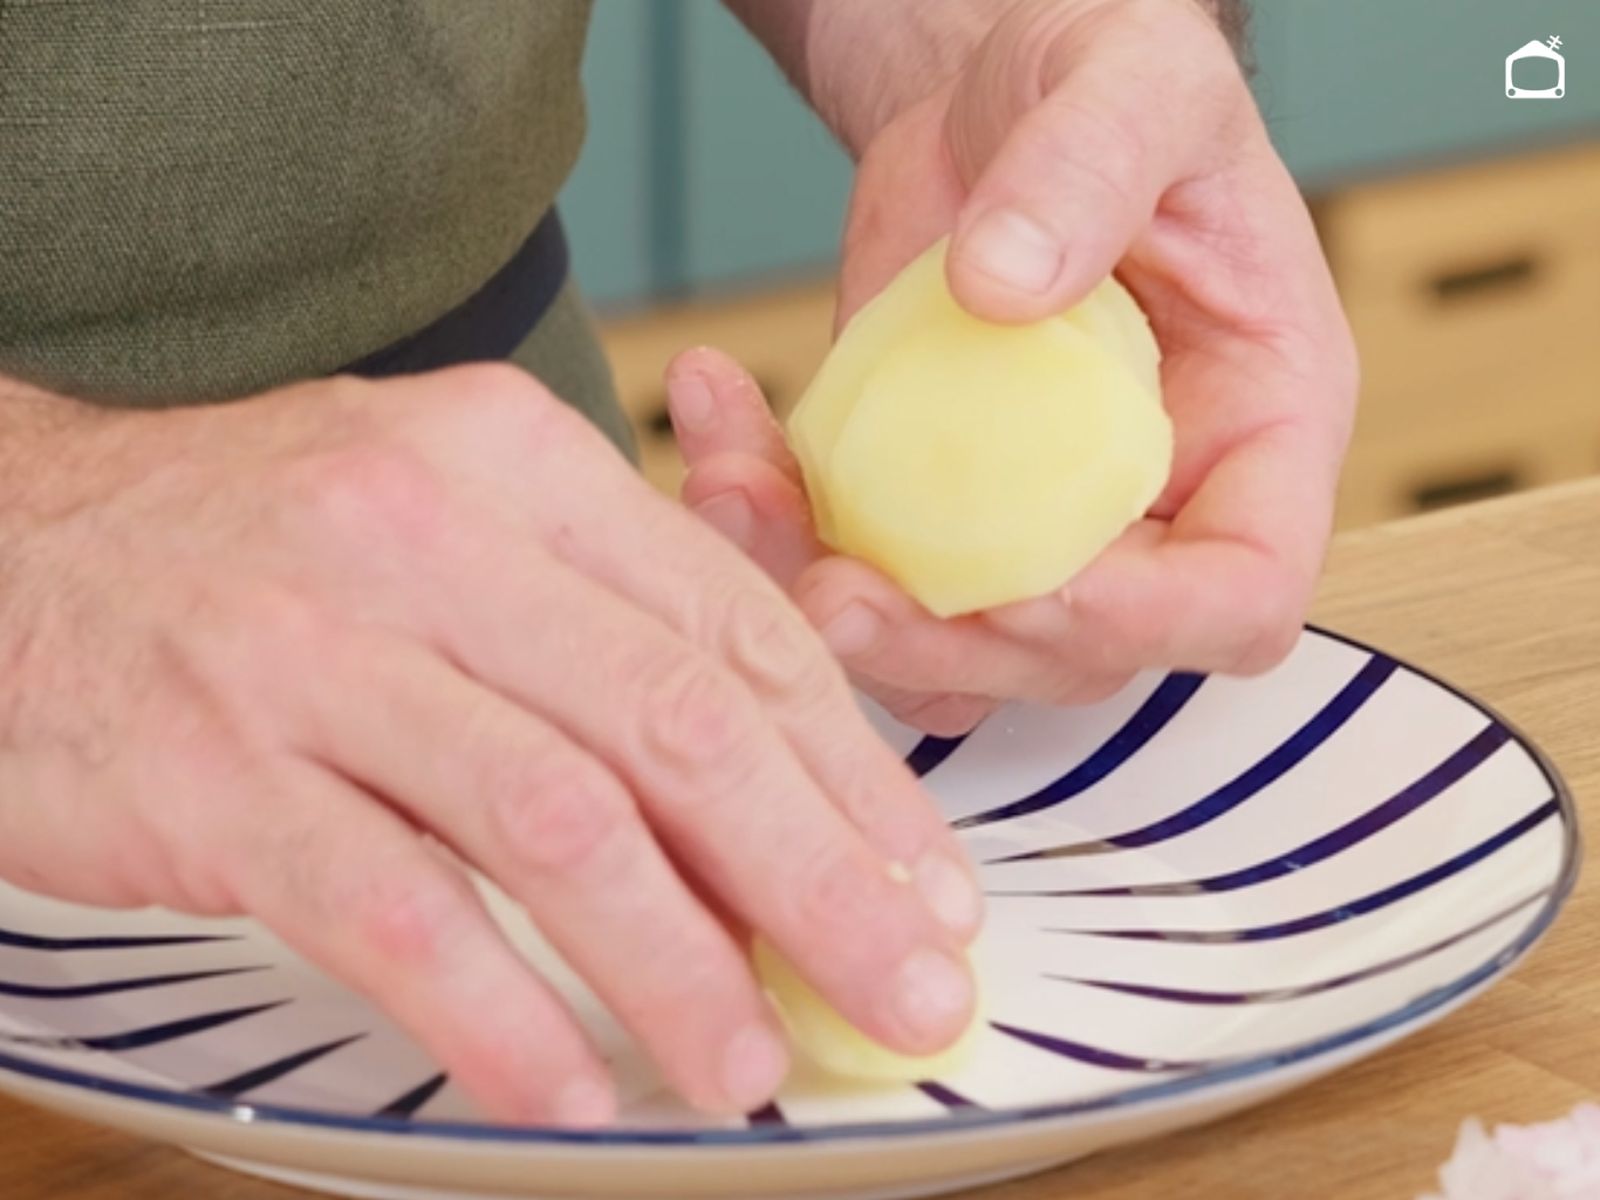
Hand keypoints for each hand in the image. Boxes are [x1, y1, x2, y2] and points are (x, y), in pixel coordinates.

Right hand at [0, 366, 979, 1123]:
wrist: (19, 536)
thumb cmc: (274, 547)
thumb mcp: (456, 517)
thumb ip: (611, 619)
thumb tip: (782, 785)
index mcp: (519, 463)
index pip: (734, 629)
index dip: (852, 773)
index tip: (926, 883)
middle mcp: (429, 535)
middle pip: (677, 725)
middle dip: (818, 879)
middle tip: (907, 990)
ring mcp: (316, 651)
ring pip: (554, 822)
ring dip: (676, 963)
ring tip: (751, 1067)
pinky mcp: (215, 770)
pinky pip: (388, 910)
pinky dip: (495, 1014)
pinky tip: (570, 1093)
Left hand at [674, 0, 1356, 733]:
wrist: (991, 101)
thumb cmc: (1103, 83)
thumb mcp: (1131, 80)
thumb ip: (1088, 166)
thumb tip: (1004, 286)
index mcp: (1254, 425)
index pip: (1242, 592)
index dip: (1148, 620)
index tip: (1032, 584)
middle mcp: (1150, 505)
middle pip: (1077, 655)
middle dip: (953, 647)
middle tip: (837, 596)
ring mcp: (1030, 521)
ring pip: (952, 652)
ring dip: (840, 620)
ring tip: (738, 498)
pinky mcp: (925, 509)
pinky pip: (862, 578)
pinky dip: (779, 542)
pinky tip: (720, 446)